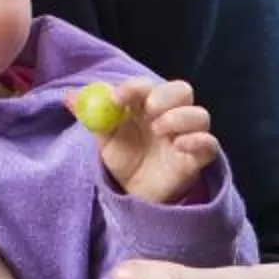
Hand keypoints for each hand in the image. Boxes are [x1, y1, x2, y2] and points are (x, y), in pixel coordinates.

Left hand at [74, 76, 221, 204]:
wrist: (136, 192)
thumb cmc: (124, 157)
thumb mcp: (104, 138)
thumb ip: (92, 116)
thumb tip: (69, 97)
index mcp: (147, 104)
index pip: (147, 85)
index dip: (134, 87)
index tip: (117, 98)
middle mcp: (170, 114)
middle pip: (181, 90)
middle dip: (166, 96)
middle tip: (150, 109)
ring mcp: (187, 135)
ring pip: (200, 115)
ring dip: (180, 118)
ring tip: (159, 131)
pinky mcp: (198, 157)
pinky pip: (209, 144)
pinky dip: (198, 140)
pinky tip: (180, 146)